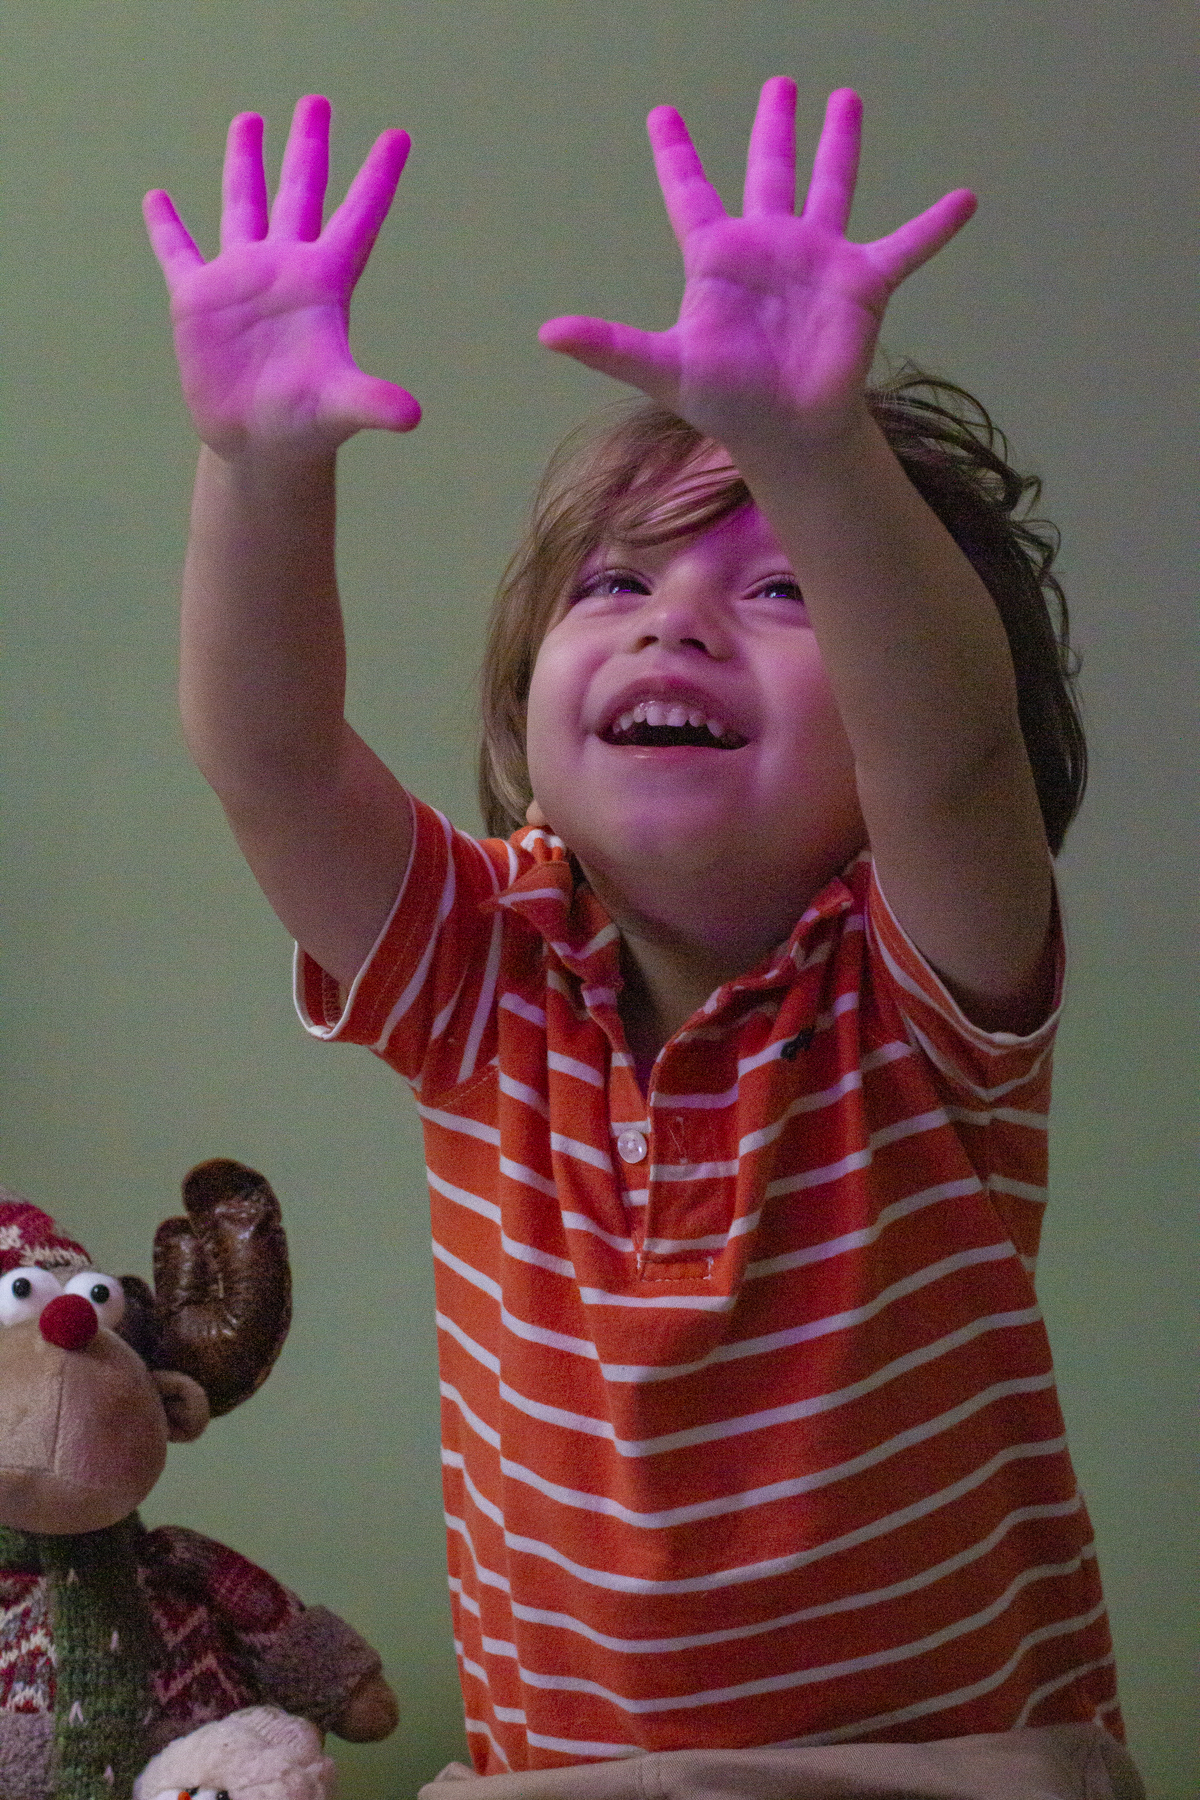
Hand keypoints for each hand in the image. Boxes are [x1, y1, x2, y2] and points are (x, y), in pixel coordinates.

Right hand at [144, 96, 419, 459]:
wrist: (259, 448)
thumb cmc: (306, 426)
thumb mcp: (340, 406)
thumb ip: (372, 401)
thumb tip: (412, 416)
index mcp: (324, 285)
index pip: (357, 219)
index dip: (377, 179)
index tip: (398, 136)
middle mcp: (285, 271)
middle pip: (300, 194)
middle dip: (308, 148)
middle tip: (317, 103)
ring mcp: (241, 281)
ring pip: (243, 207)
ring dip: (246, 163)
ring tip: (249, 120)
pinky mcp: (198, 302)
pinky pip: (179, 253)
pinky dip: (167, 227)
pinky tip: (158, 198)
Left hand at [539, 81, 974, 457]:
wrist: (788, 434)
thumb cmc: (727, 403)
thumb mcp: (663, 368)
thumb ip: (610, 344)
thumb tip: (547, 332)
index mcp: (718, 259)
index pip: (691, 194)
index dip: (677, 155)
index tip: (664, 115)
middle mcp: (769, 248)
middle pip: (768, 172)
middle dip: (773, 129)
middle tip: (778, 86)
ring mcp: (818, 259)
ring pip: (831, 186)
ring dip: (839, 146)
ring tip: (845, 99)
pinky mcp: (862, 282)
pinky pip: (905, 246)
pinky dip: (934, 226)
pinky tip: (964, 199)